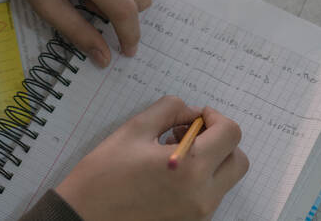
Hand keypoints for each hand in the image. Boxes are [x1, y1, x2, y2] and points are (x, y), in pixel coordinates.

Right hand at [56, 96, 249, 220]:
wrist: (83, 218)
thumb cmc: (104, 174)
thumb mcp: (134, 129)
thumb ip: (170, 110)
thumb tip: (193, 112)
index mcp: (191, 168)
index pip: (231, 134)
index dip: (216, 117)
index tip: (196, 115)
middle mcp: (202, 196)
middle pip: (238, 160)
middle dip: (220, 140)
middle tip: (190, 132)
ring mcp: (198, 215)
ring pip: (225, 179)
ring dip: (210, 159)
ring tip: (173, 152)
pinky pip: (209, 195)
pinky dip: (200, 179)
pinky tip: (169, 173)